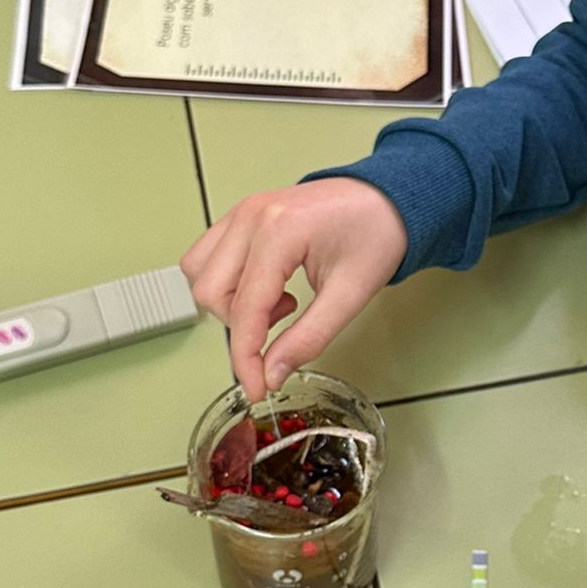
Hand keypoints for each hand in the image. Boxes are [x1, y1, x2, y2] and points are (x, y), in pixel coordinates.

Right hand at [180, 178, 407, 400]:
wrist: (385, 199)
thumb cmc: (375, 234)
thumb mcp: (351, 295)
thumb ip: (308, 338)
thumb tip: (272, 373)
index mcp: (280, 231)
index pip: (245, 309)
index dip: (246, 358)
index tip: (256, 388)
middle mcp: (251, 216)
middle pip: (211, 293)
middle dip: (241, 326)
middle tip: (285, 323)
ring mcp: (241, 212)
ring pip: (200, 274)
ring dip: (230, 304)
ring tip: (278, 302)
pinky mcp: (240, 216)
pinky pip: (208, 257)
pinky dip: (228, 283)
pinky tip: (266, 287)